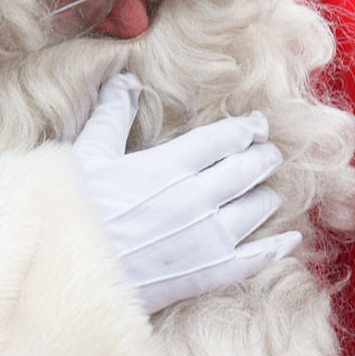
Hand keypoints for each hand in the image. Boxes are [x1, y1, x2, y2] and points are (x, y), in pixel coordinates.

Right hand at [71, 73, 299, 313]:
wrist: (65, 274)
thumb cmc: (71, 212)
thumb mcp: (86, 154)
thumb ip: (111, 114)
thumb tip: (125, 79)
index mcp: (170, 165)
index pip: (225, 139)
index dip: (247, 129)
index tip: (256, 126)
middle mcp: (196, 199)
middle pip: (247, 171)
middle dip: (263, 158)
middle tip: (270, 154)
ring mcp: (204, 240)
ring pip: (255, 210)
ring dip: (267, 197)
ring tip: (269, 192)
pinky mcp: (203, 276)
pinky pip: (252, 260)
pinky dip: (275, 248)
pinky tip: (289, 240)